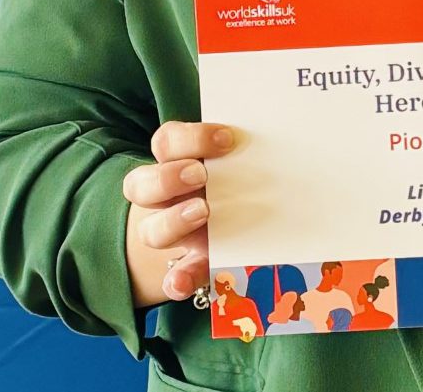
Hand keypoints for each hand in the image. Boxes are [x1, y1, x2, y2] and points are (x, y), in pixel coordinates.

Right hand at [122, 120, 236, 304]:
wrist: (239, 221)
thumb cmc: (241, 179)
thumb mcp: (241, 164)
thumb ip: (247, 154)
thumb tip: (283, 140)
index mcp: (177, 162)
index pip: (167, 142)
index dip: (191, 137)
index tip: (228, 138)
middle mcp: (166, 198)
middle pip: (138, 185)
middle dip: (167, 178)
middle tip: (200, 175)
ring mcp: (173, 233)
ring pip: (149, 231)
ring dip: (172, 223)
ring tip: (203, 211)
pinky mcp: (190, 265)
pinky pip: (173, 278)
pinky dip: (176, 281)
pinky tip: (181, 284)